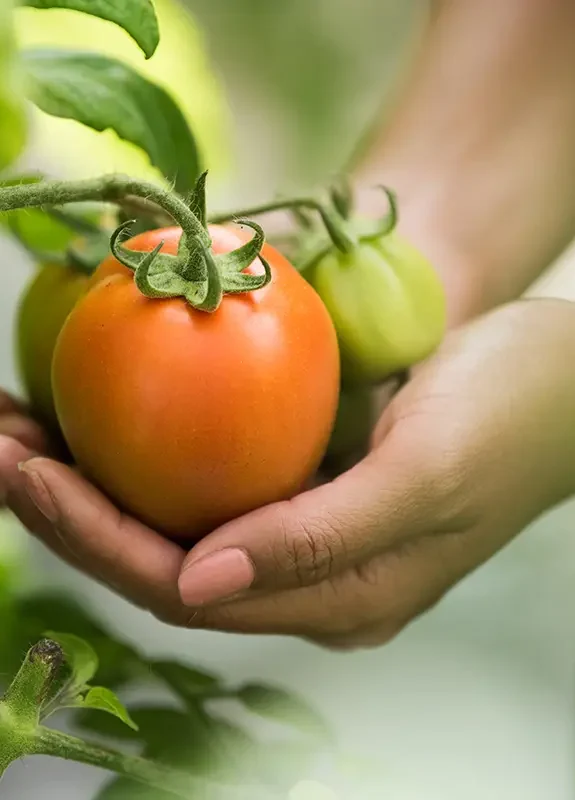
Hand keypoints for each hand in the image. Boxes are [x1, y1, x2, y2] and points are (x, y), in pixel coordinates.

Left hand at [2, 299, 574, 647]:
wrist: (558, 371)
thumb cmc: (510, 415)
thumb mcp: (425, 476)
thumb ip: (321, 543)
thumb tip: (200, 582)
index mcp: (338, 597)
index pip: (188, 586)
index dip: (97, 537)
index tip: (25, 474)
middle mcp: (306, 574)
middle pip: (162, 556)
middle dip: (68, 509)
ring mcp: (300, 525)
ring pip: (171, 515)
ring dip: (90, 477)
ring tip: (17, 429)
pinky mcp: (301, 477)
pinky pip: (201, 471)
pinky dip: (139, 446)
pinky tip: (94, 412)